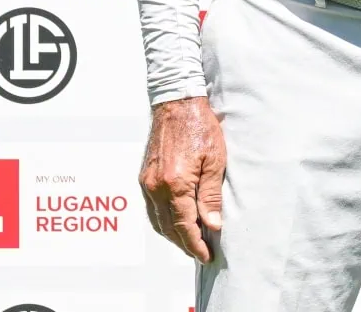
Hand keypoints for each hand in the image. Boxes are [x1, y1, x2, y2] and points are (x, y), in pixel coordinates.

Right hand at [138, 95, 225, 261]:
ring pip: (157, 221)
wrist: (177, 105)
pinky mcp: (144, 178)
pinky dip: (164, 220)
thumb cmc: (200, 127)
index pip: (184, 225)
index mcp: (175, 184)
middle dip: (185, 244)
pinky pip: (152, 208)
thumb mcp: (215, 160)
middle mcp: (156, 187)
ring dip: (173, 235)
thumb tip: (212, 224)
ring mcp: (147, 183)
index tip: (207, 255)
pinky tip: (177, 222)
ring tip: (191, 242)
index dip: (196, 244)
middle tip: (201, 253)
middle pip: (169, 228)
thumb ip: (211, 195)